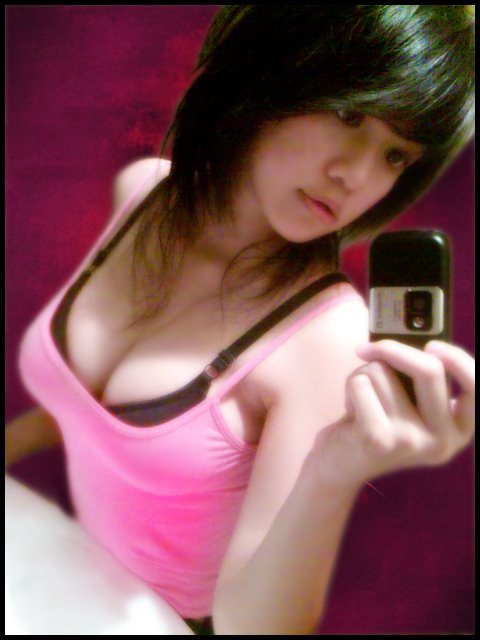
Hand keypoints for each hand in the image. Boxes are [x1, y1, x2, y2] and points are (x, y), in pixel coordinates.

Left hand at [312, 340, 474, 488]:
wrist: (341, 466)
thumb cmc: (375, 425)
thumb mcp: (409, 407)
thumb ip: (419, 381)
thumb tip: (409, 340)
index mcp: (457, 430)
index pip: (477, 388)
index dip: (458, 359)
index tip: (432, 345)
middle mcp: (442, 441)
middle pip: (430, 369)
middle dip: (393, 348)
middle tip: (372, 348)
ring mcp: (411, 442)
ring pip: (384, 372)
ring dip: (365, 374)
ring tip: (363, 400)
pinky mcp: (378, 438)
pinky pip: (361, 382)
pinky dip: (349, 386)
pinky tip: (351, 411)